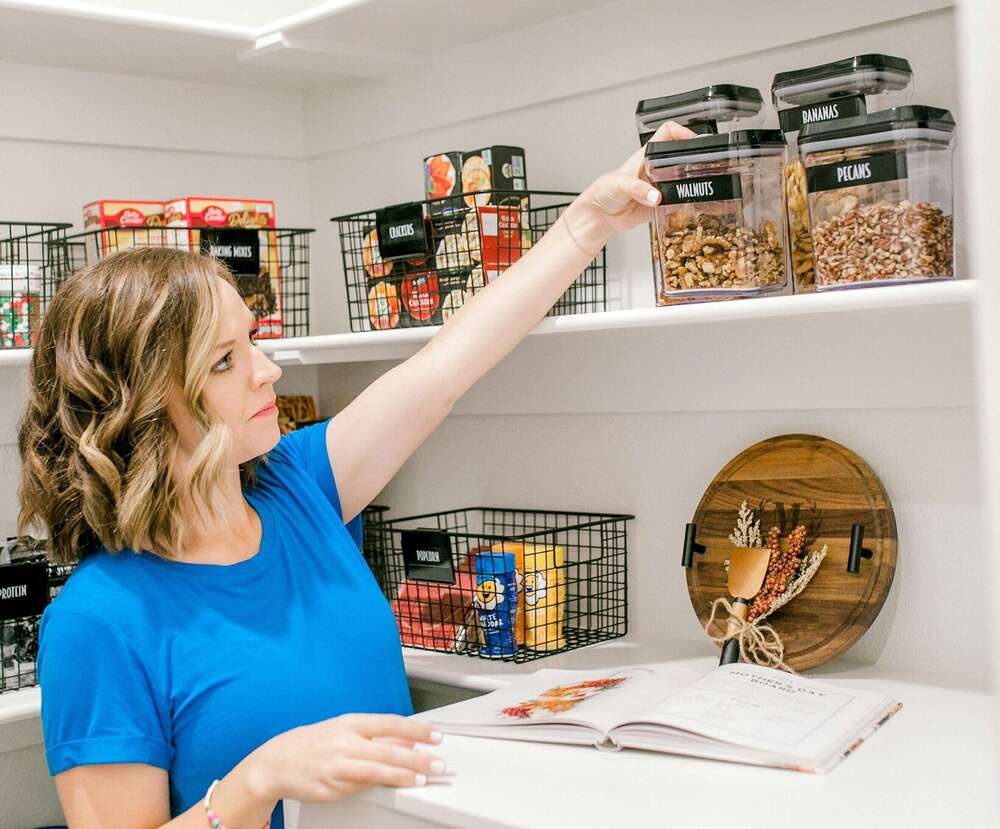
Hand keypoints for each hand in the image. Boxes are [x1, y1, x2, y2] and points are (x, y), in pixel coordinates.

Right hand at [247, 714, 444, 803]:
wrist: (276, 761)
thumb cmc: (314, 744)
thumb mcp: (345, 731)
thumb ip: (376, 738)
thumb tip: (407, 744)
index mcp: (351, 723)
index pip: (391, 723)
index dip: (416, 730)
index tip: (436, 735)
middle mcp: (346, 741)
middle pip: (388, 748)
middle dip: (417, 757)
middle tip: (438, 763)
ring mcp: (338, 764)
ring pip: (377, 768)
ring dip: (404, 774)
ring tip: (423, 778)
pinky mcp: (332, 786)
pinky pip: (361, 786)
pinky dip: (381, 785)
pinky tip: (397, 787)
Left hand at [562, 120, 696, 255]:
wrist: (600, 215)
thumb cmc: (603, 192)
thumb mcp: (619, 184)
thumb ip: (637, 189)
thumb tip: (656, 197)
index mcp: (646, 156)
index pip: (668, 133)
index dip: (682, 131)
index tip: (694, 140)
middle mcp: (656, 169)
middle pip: (682, 157)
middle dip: (695, 160)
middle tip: (705, 167)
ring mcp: (660, 186)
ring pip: (684, 180)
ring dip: (695, 184)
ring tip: (706, 187)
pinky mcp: (662, 204)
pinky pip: (680, 203)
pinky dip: (689, 204)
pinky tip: (696, 206)